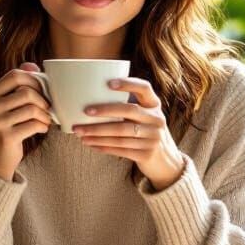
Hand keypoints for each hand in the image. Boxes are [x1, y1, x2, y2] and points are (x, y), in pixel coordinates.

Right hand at [0, 63, 52, 181]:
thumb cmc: (5, 126)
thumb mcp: (7, 104)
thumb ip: (18, 84)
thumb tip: (32, 65)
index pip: (15, 76)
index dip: (34, 80)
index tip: (42, 90)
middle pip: (27, 92)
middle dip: (43, 100)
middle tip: (47, 108)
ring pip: (32, 109)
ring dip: (45, 115)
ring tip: (45, 120)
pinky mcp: (6, 137)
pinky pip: (34, 125)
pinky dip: (43, 126)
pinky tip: (41, 129)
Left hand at [72, 76, 184, 190]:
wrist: (165, 160)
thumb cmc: (145, 131)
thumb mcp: (144, 116)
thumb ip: (127, 106)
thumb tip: (90, 96)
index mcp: (154, 105)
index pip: (144, 88)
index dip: (128, 84)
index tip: (109, 83)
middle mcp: (156, 119)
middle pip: (129, 111)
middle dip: (105, 111)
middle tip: (85, 112)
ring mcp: (153, 138)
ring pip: (121, 134)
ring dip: (97, 133)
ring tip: (80, 132)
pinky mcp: (146, 154)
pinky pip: (120, 149)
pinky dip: (103, 147)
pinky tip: (90, 144)